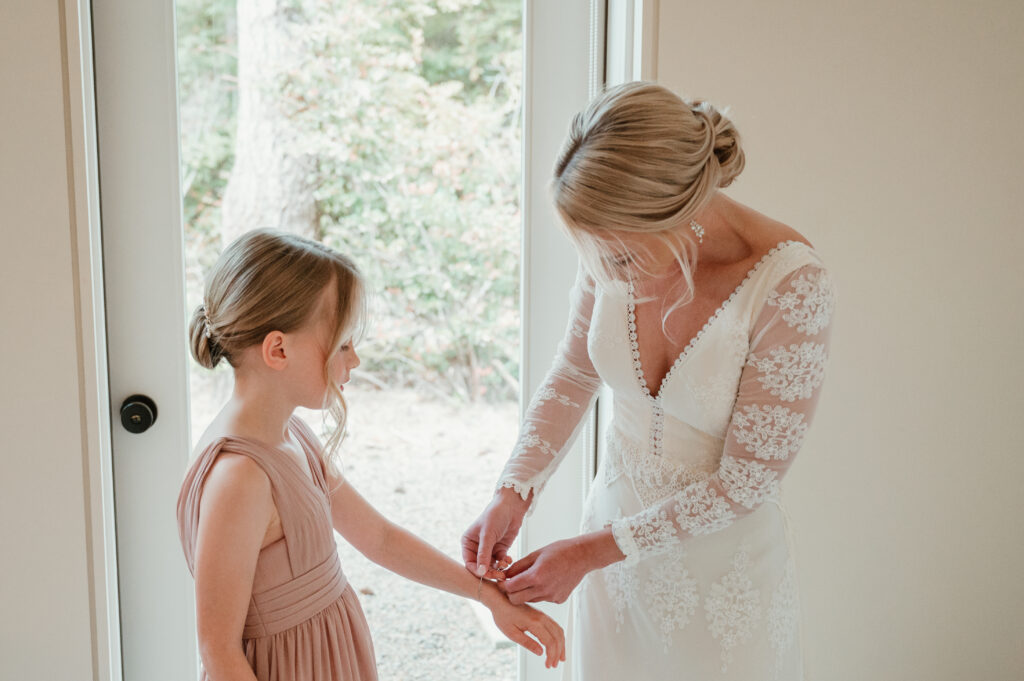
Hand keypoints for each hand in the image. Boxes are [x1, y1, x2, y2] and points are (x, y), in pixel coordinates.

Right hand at [462, 487, 530, 579]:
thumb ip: (484, 554)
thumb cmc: (496, 515)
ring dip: (498, 568)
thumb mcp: (488, 534)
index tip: (486, 575)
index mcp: (468, 542)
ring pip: (491, 566)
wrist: (512, 506)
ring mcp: (489, 549)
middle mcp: (476, 547)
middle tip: (500, 575)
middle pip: (481, 567)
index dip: (477, 571)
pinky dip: (504, 563)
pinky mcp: (500, 549)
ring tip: (505, 564)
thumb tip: (481, 572)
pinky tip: (509, 559)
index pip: (469, 562)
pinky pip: (500, 562)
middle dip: (490, 572)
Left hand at [482, 584, 564, 667]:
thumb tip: (540, 652)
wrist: (500, 599)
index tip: (548, 665)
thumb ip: (527, 643)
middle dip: (558, 653)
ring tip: (560, 657)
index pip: (550, 642)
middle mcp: (542, 618)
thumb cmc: (503, 615)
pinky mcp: (542, 615)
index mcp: (535, 622)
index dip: (551, 655)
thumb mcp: (512, 633)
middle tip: (554, 664)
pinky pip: (555, 626)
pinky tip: (557, 644)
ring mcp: (543, 615)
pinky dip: (559, 637)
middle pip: (557, 637)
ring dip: (561, 645)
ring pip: (559, 631)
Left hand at [499, 529, 623, 604]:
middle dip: (511, 593)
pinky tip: (547, 581)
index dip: (503, 585)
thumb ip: (519, 566)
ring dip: (526, 592)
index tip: (501, 581)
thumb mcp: (536, 554)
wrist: (583, 556)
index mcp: (536, 576)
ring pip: (529, 600)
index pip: (510, 588)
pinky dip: (539, 593)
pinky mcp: (558, 600)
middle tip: (512, 584)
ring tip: (531, 580)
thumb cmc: (559, 551)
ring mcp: (552, 597)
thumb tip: (505, 575)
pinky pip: (542, 599)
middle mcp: (543, 589)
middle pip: (516, 600)